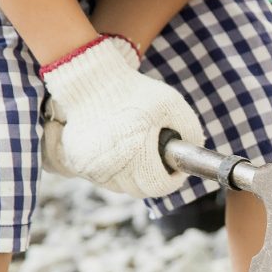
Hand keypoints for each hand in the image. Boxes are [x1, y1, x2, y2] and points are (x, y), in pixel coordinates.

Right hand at [40, 34, 202, 196]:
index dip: (172, 178)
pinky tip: (117, 150)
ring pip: (120, 187)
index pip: (158, 186)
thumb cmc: (135, 92)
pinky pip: (102, 178)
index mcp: (136, 152)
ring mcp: (91, 166)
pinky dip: (113, 169)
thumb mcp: (172, 104)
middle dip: (152, 177)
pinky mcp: (77, 163)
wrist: (91, 82)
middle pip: (140, 190)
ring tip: (135, 150)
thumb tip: (193, 154)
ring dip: (131, 176)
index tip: (174, 167)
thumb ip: (191, 131)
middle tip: (156, 158)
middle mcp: (111, 164)